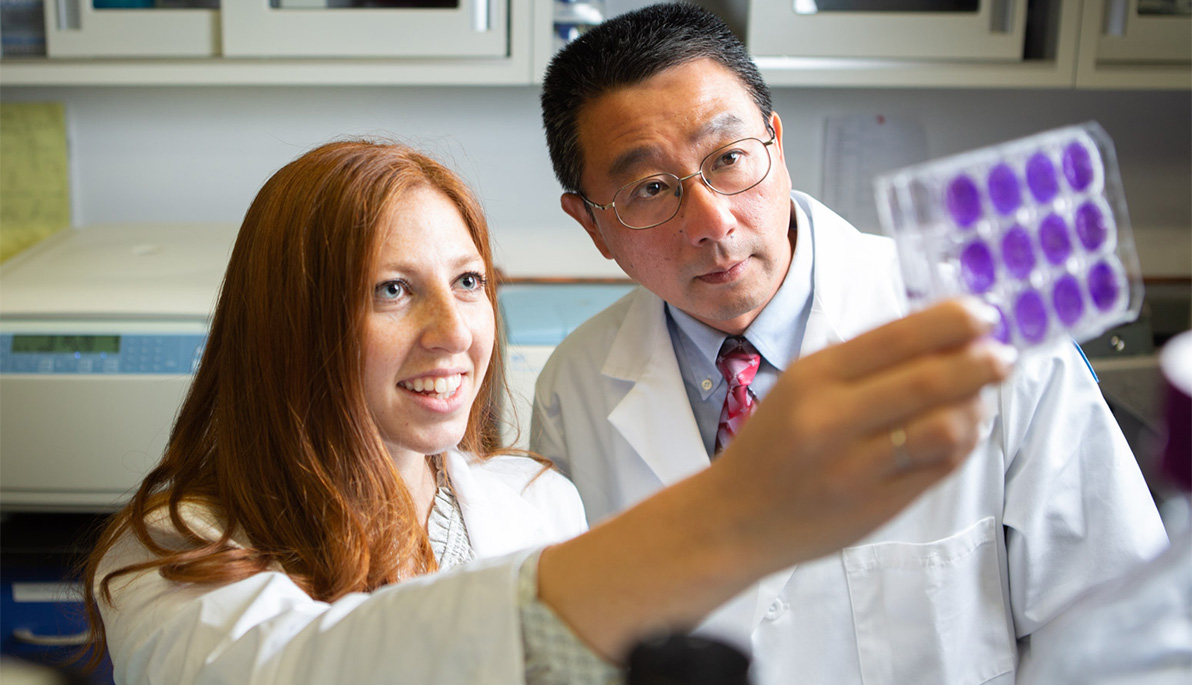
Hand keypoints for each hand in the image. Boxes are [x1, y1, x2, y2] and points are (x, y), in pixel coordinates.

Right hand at [713, 297, 1015, 568]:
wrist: (734, 517)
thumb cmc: (774, 445)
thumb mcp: (801, 386)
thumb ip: (864, 363)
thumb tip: (947, 335)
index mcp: (813, 377)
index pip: (898, 336)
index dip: (953, 321)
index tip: (986, 313)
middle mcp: (832, 419)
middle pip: (931, 379)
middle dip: (981, 363)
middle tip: (1004, 357)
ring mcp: (856, 467)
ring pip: (945, 427)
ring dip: (976, 408)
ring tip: (980, 401)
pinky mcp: (876, 506)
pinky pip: (940, 468)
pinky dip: (962, 444)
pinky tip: (961, 433)